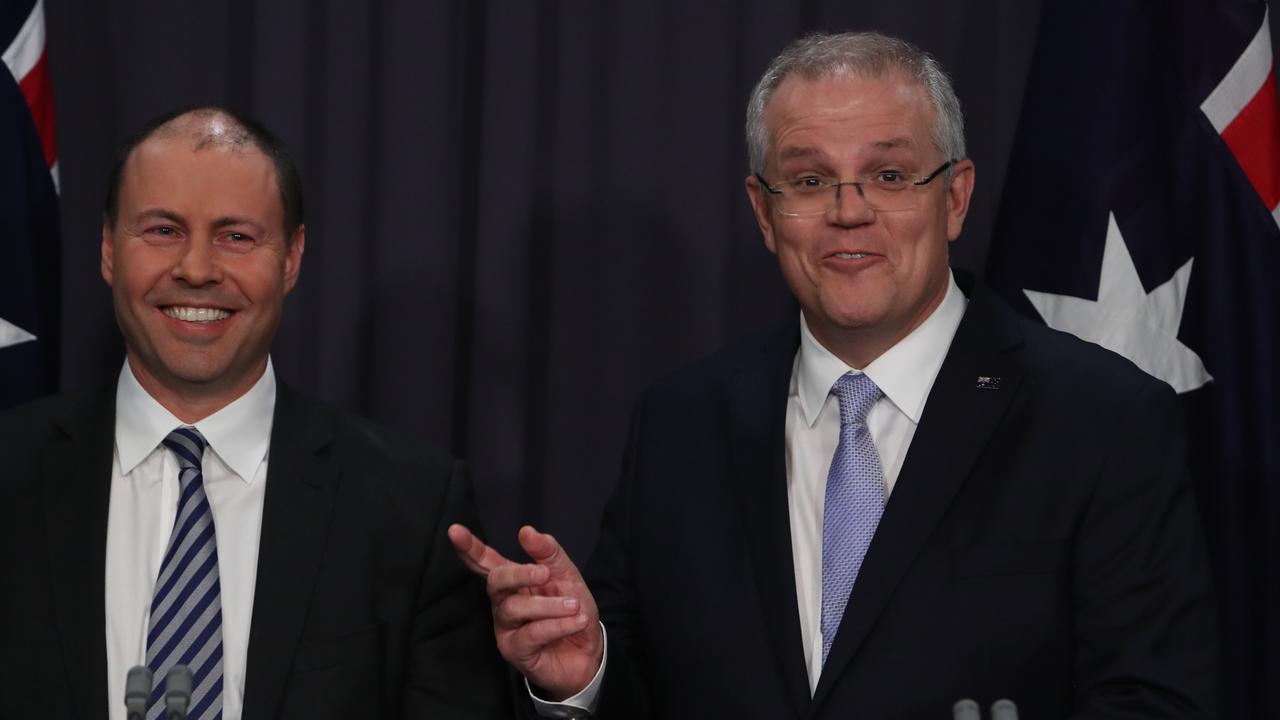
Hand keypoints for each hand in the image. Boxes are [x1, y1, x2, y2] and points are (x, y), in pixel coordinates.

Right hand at [448, 524, 603, 699]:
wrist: (589, 650)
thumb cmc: (572, 610)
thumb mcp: (567, 574)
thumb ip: (548, 552)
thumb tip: (526, 531)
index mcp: (512, 581)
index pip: (485, 561)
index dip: (470, 547)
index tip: (454, 530)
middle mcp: (503, 603)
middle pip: (495, 581)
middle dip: (519, 574)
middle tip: (545, 573)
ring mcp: (506, 628)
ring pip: (514, 608)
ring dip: (549, 605)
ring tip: (574, 606)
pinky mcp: (514, 651)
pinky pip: (531, 634)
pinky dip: (557, 625)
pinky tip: (577, 621)